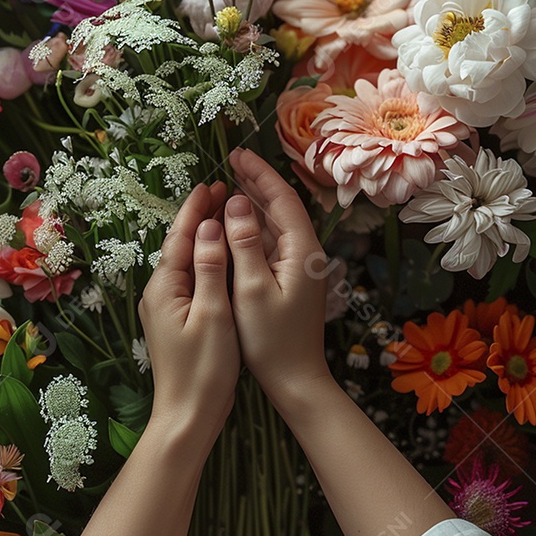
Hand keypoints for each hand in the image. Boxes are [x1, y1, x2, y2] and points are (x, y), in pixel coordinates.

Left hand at [138, 180, 239, 440]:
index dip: (197, 209)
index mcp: (164, 288)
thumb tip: (209, 226)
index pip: (181, 236)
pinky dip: (207, 261)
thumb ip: (210, 268)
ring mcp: (166, 309)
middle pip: (181, 245)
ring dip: (205, 237)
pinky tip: (223, 258)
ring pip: (186, 262)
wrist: (189, 417)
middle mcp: (159, 294)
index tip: (215, 183)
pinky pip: (192, 279)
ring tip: (226, 215)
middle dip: (200, 217)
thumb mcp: (212, 315)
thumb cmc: (204, 370)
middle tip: (224, 190)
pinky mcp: (177, 322)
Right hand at [223, 149, 329, 405]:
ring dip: (254, 202)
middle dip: (257, 182)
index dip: (259, 174)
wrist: (296, 380)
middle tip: (231, 161)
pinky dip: (253, 226)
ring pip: (276, 223)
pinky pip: (272, 241)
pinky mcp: (290, 279)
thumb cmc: (272, 341)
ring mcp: (299, 267)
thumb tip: (236, 202)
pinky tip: (236, 221)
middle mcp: (306, 253)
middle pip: (282, 207)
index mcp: (302, 251)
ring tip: (229, 183)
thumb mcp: (252, 290)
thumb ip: (244, 243)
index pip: (282, 199)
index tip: (237, 155)